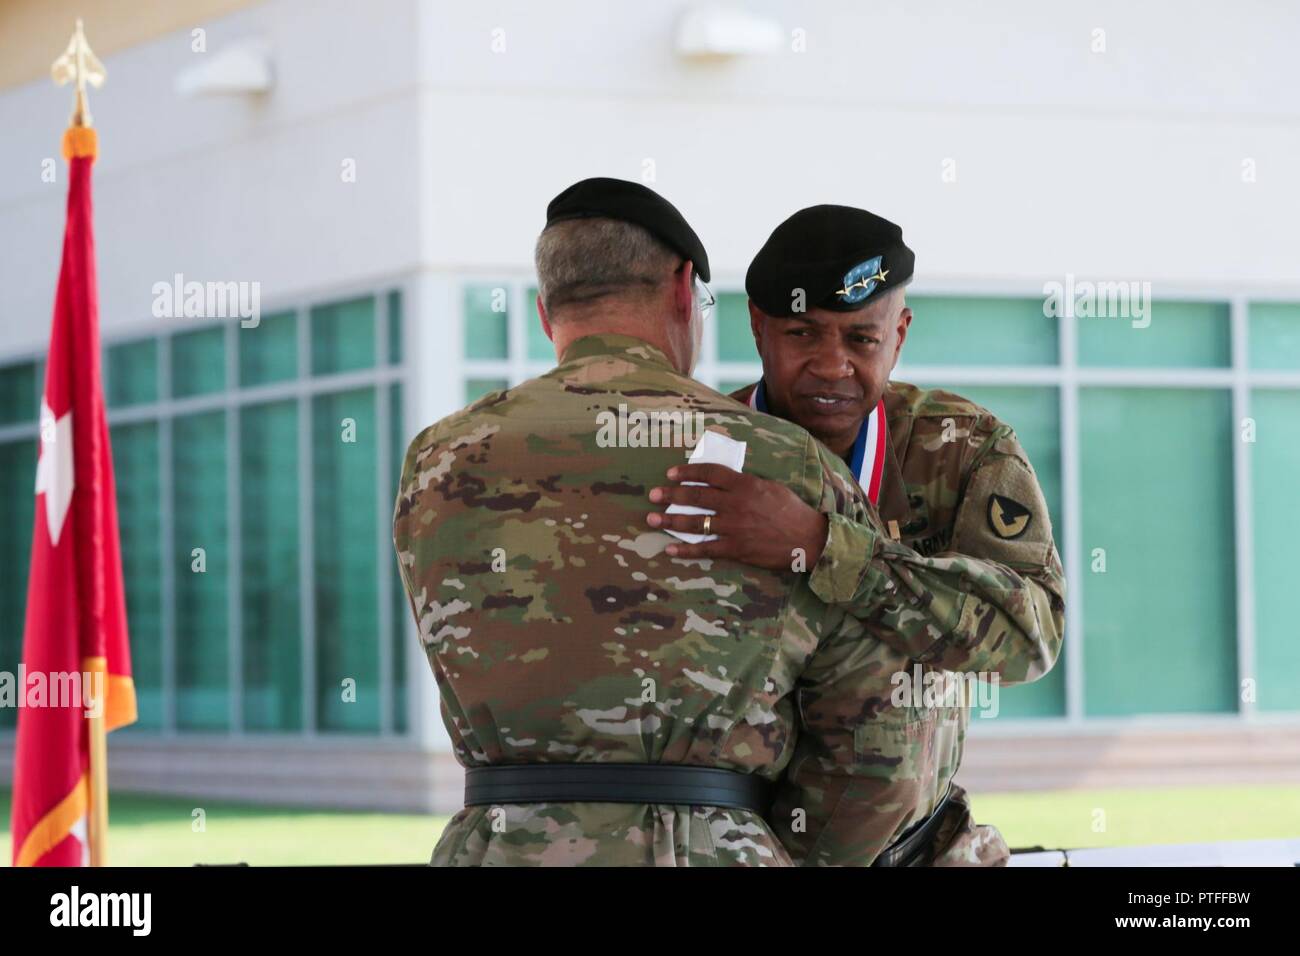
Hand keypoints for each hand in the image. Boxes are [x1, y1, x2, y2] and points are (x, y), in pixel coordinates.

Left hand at [645, 463, 828, 570]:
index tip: (670, 474)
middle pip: (696, 496)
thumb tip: (723, 481)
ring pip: (696, 522)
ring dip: (670, 520)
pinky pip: (706, 548)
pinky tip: (670, 548)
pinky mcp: (736, 548)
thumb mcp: (770, 487)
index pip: (710, 474)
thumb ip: (745, 483)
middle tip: (653, 495)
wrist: (808, 539)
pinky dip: (686, 549)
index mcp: (745, 484)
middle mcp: (736, 504)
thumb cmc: (791, 510)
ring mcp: (734, 527)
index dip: (687, 472)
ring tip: (652, 518)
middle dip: (671, 495)